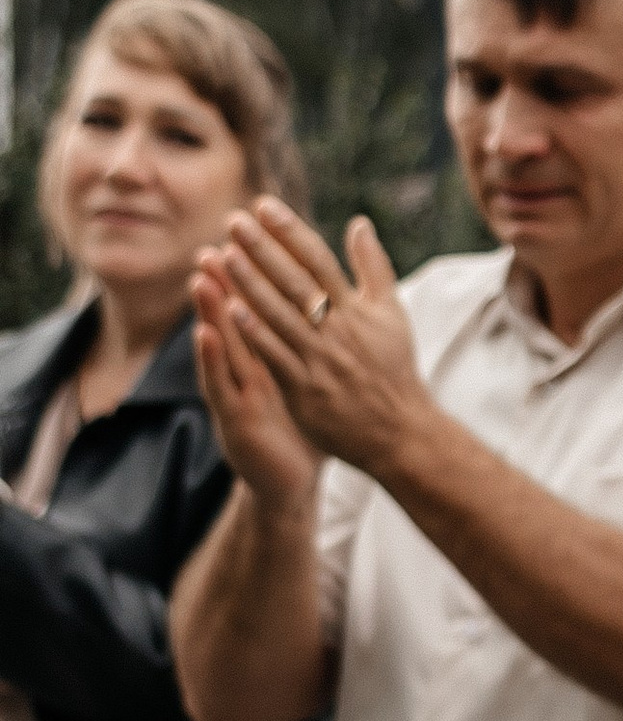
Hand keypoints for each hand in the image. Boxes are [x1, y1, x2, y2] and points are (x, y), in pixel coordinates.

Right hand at [192, 261, 322, 513]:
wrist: (290, 481)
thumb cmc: (302, 427)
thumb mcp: (305, 378)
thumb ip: (308, 343)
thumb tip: (325, 306)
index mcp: (270, 356)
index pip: (259, 310)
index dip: (253, 278)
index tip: (246, 239)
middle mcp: (248, 370)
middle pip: (235, 322)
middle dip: (223, 286)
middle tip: (209, 247)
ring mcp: (238, 392)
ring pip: (222, 346)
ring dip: (209, 312)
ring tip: (200, 278)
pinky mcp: (235, 419)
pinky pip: (221, 385)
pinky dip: (211, 359)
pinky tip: (204, 334)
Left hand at [207, 202, 426, 477]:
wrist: (399, 430)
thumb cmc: (393, 367)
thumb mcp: (392, 312)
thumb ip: (373, 266)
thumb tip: (359, 222)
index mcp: (357, 308)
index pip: (318, 259)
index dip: (290, 231)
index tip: (264, 205)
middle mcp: (337, 329)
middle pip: (294, 281)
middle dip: (263, 249)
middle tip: (234, 220)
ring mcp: (319, 359)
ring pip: (279, 315)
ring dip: (250, 283)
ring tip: (223, 254)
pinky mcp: (304, 389)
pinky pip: (274, 355)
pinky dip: (253, 332)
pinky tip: (229, 309)